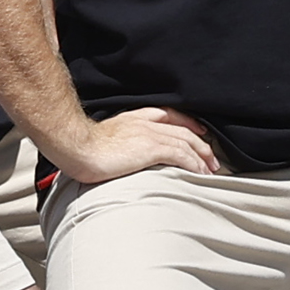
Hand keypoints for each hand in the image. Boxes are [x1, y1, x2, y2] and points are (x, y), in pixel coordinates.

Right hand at [52, 107, 216, 183]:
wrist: (77, 146)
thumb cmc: (83, 147)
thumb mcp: (105, 140)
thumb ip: (120, 143)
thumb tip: (124, 156)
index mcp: (134, 118)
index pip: (169, 116)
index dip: (187, 123)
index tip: (199, 132)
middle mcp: (145, 122)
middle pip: (183, 129)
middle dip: (201, 144)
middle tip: (212, 160)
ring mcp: (149, 134)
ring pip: (186, 142)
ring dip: (202, 157)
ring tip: (210, 171)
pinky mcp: (152, 148)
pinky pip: (181, 155)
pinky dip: (194, 164)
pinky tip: (199, 174)